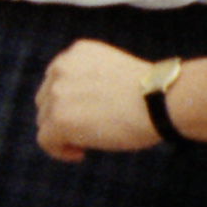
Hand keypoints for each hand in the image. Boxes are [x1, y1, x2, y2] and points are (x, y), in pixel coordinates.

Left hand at [34, 40, 160, 160]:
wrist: (160, 100)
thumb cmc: (151, 93)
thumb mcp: (115, 73)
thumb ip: (92, 80)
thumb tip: (79, 107)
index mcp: (78, 52)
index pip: (57, 79)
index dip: (67, 100)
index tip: (86, 114)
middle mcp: (61, 67)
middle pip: (46, 99)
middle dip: (62, 116)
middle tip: (87, 131)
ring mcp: (57, 92)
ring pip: (45, 120)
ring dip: (62, 133)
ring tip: (87, 143)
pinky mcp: (58, 118)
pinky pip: (45, 140)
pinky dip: (59, 150)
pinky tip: (80, 154)